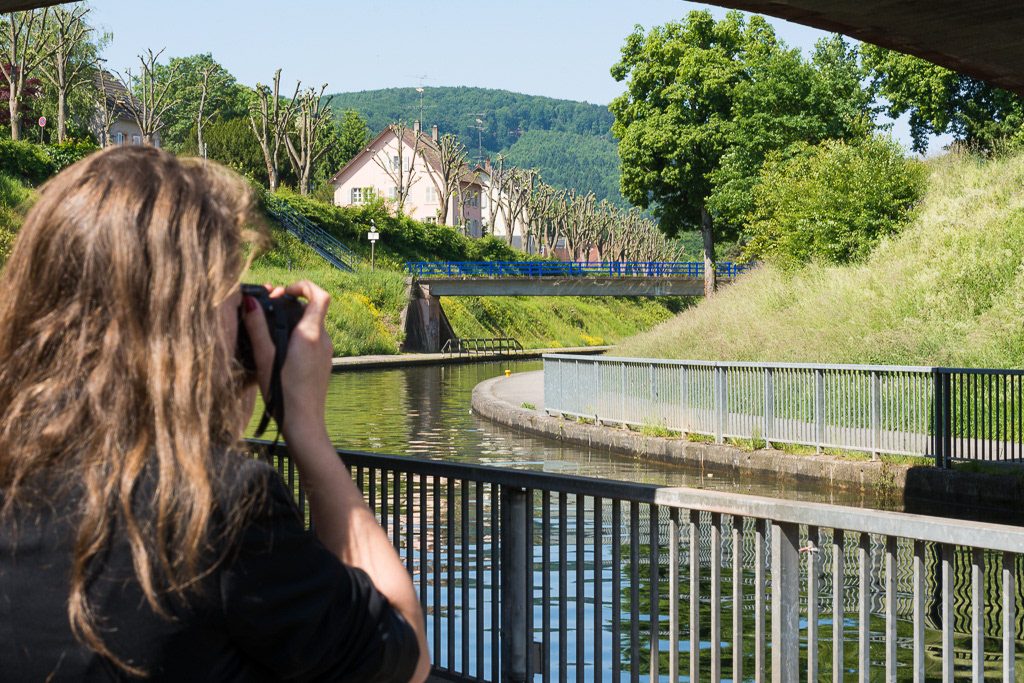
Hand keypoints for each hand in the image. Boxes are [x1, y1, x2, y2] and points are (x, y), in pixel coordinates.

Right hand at [241, 281, 333, 450]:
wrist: (304, 424)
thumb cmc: (284, 394)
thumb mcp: (264, 358)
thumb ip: (256, 328)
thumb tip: (249, 301)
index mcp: (311, 334)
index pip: (320, 295)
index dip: (303, 286)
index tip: (283, 293)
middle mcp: (324, 341)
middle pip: (313, 309)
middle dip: (292, 303)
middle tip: (269, 309)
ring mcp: (326, 353)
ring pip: (312, 326)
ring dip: (294, 321)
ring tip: (271, 331)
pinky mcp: (323, 364)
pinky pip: (313, 341)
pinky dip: (298, 337)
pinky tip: (280, 351)